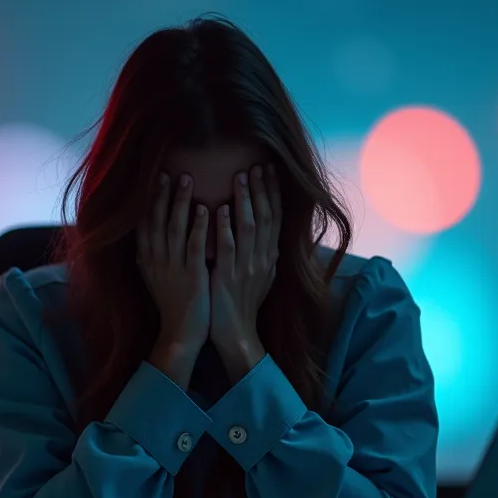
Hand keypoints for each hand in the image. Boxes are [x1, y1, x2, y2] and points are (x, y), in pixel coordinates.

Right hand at [137, 172, 210, 387]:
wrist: (180, 334)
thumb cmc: (172, 305)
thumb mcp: (154, 277)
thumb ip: (152, 255)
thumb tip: (147, 234)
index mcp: (147, 260)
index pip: (144, 223)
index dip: (149, 200)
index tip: (155, 178)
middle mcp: (156, 260)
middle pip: (156, 220)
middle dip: (162, 194)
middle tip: (169, 171)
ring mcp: (173, 267)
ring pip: (174, 228)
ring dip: (180, 202)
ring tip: (188, 180)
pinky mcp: (192, 276)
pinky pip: (194, 246)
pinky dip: (199, 226)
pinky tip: (205, 208)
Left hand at [211, 164, 281, 380]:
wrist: (236, 333)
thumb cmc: (243, 304)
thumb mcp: (261, 276)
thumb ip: (264, 254)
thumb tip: (269, 234)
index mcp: (270, 257)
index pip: (276, 218)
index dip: (273, 192)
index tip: (269, 170)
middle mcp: (263, 259)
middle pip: (267, 216)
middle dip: (262, 189)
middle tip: (258, 165)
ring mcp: (246, 267)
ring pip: (250, 227)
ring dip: (245, 200)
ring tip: (241, 176)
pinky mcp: (227, 276)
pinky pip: (228, 247)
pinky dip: (225, 226)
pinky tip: (220, 208)